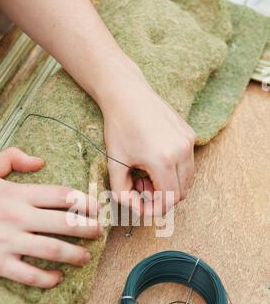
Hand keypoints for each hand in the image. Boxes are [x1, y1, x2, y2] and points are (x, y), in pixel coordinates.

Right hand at [0, 148, 102, 287]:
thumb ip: (10, 159)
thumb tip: (40, 161)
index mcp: (16, 194)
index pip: (61, 195)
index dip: (85, 201)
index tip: (97, 207)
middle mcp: (16, 217)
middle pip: (65, 223)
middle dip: (89, 228)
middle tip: (99, 232)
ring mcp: (7, 242)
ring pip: (53, 250)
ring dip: (75, 254)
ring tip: (86, 257)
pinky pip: (29, 275)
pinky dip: (47, 278)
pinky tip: (57, 277)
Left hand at [101, 67, 195, 215]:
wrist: (127, 94)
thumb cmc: (118, 128)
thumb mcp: (114, 164)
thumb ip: (122, 193)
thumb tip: (137, 209)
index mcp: (162, 160)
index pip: (169, 200)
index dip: (156, 210)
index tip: (142, 208)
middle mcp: (181, 151)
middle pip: (181, 193)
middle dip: (162, 198)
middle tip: (141, 187)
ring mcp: (188, 141)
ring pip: (187, 180)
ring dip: (170, 185)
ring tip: (146, 174)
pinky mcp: (190, 134)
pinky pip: (188, 163)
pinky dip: (174, 170)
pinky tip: (154, 160)